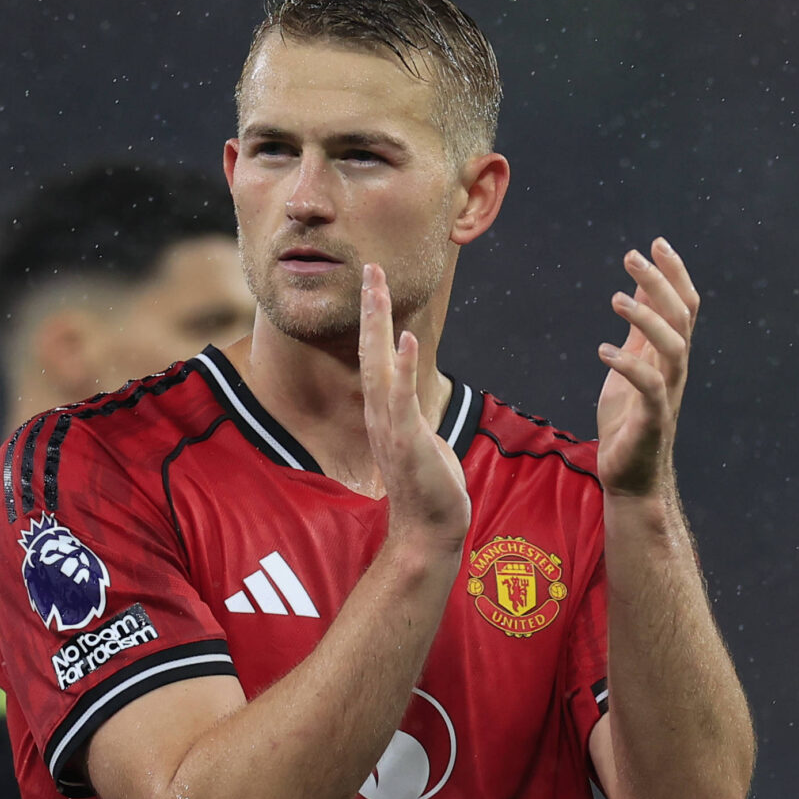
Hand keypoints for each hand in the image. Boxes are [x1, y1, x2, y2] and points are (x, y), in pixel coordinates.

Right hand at [359, 263, 467, 547]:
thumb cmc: (428, 491)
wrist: (429, 530)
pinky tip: (406, 338)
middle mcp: (381, 412)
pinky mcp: (407, 438)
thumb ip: (415, 426)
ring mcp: (390, 424)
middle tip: (370, 268)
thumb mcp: (421, 445)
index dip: (375, 320)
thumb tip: (418, 423)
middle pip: (371, 350)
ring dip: (378, 324)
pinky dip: (404, 366)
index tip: (374, 284)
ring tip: (376, 288)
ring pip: (380, 364)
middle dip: (370, 307)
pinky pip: (403, 396)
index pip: (376, 356)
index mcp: (385, 411)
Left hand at [596, 239, 698, 497]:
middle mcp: (675, 371)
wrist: (630, 475)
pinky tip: (603, 351)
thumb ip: (639, 327)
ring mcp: (667, 394)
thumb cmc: (630, 419)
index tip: (656, 243)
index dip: (674, 273)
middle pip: (681, 317)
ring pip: (674, 346)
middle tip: (632, 255)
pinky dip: (628, 366)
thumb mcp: (631, 361)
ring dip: (647, 319)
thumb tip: (640, 284)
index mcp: (669, 355)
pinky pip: (650, 387)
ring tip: (617, 299)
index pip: (684, 305)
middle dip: (660, 282)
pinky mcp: (653, 420)